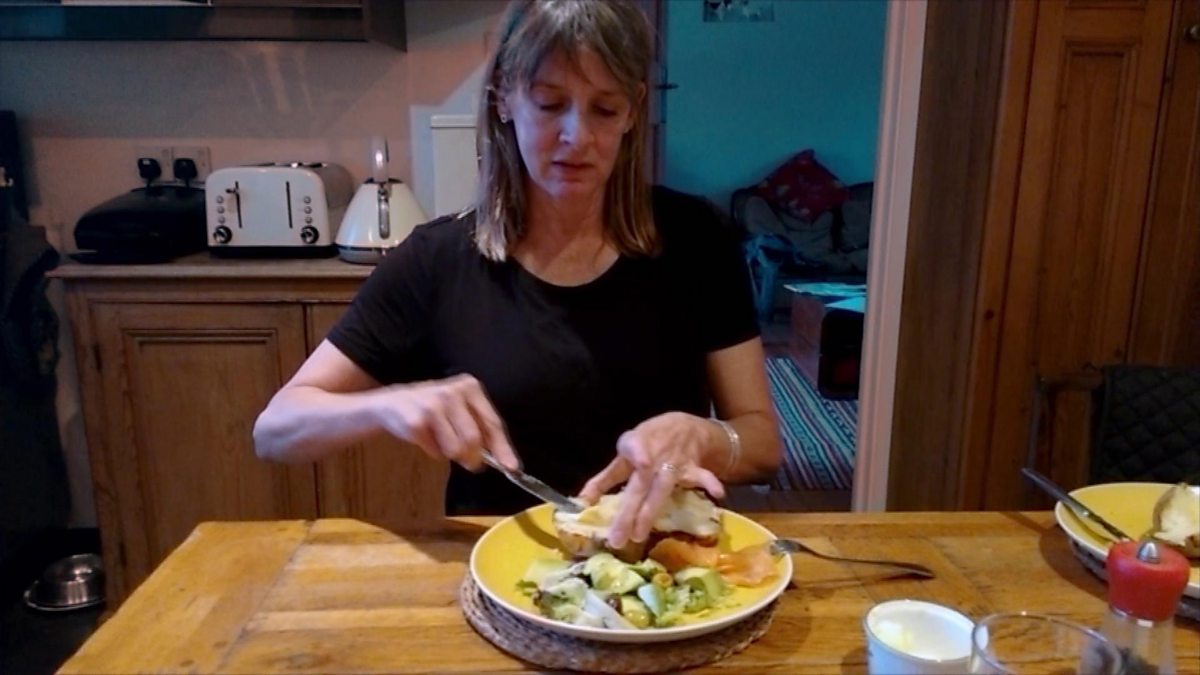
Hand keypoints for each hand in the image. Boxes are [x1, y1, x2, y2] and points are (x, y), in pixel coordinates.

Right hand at [370, 374, 518, 471]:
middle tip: (470, 463)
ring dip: (450, 454)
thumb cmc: (434, 410)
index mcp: (469, 387)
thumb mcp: (461, 411)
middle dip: (473, 457)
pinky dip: (433, 452)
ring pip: (455, 448)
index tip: (512, 467)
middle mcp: (452, 392)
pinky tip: (425, 438)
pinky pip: (435, 451)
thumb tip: (505, 461)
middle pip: (474, 439)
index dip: (503, 448)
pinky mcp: (416, 421)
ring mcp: (432, 405)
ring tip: (441, 440)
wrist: (391, 405)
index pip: (492, 422)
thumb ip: (482, 430)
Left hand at [578, 412, 725, 548]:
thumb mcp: (625, 452)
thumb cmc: (649, 441)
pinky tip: (718, 493)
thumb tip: (581, 501)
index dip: (636, 454)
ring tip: (640, 534)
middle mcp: (654, 458)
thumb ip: (605, 479)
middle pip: (640, 486)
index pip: (632, 449)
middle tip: (617, 538)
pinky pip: (702, 476)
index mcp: (635, 447)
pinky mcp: (692, 468)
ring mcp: (674, 464)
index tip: (639, 463)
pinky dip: (709, 482)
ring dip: (651, 510)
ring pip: (662, 489)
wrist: (684, 426)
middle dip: (628, 512)